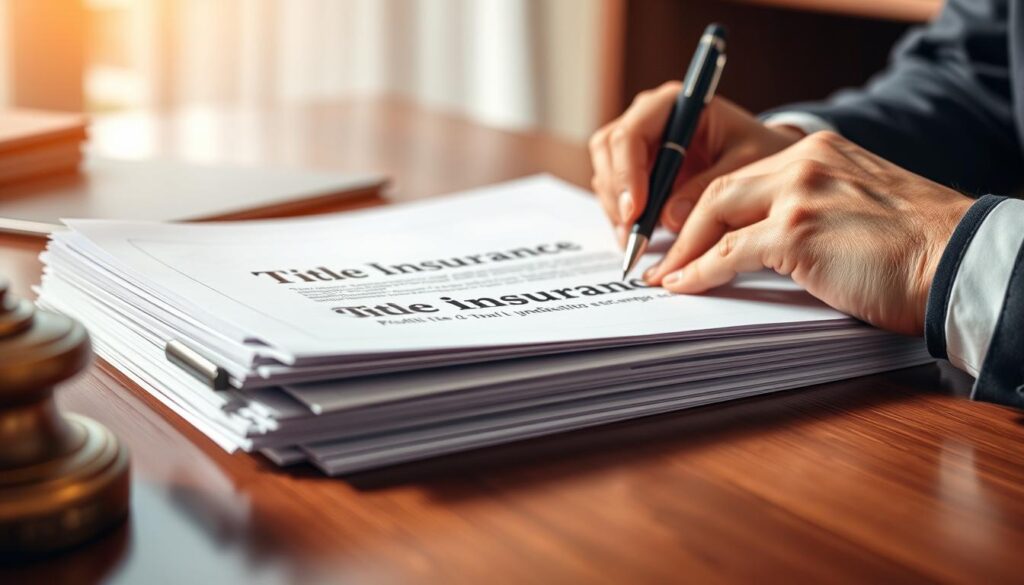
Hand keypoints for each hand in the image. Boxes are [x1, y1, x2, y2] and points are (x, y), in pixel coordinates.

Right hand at [588, 83, 802, 243]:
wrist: (761, 155)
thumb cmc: (755, 150)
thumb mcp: (744, 165)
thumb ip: (707, 187)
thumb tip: (668, 218)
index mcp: (673, 102)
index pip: (632, 133)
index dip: (627, 173)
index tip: (637, 211)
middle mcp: (647, 117)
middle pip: (607, 149)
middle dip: (616, 193)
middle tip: (633, 233)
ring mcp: (636, 142)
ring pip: (604, 171)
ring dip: (615, 208)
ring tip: (636, 241)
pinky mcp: (633, 167)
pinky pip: (612, 190)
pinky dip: (620, 216)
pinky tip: (636, 237)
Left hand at [644, 131, 973, 335]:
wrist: (958, 260)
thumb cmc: (915, 248)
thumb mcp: (857, 207)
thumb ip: (812, 210)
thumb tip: (766, 245)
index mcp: (819, 153)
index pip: (744, 176)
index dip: (707, 208)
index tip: (686, 232)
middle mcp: (805, 162)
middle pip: (719, 189)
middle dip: (682, 226)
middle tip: (661, 255)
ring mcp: (799, 193)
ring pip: (715, 215)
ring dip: (682, 250)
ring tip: (663, 275)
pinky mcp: (796, 230)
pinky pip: (728, 252)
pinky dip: (698, 271)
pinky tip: (682, 285)